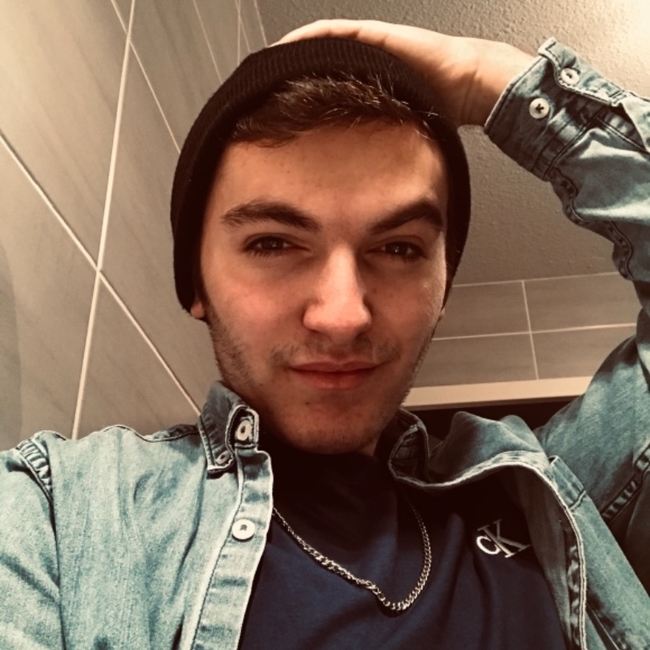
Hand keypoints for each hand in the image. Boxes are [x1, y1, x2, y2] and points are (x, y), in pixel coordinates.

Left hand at [278, 20, 534, 126]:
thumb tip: (356, 188)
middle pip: (312, 68)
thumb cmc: (440, 111)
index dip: (295, 102)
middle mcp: (360, 66)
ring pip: (316, 48)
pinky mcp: (369, 35)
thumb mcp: (396, 137)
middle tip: (256, 95)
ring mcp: (364, 47)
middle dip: (284, 80)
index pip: (319, 91)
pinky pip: (328, 33)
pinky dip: (304, 41)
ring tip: (262, 73)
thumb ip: (374, 150)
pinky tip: (283, 50)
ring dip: (289, 59)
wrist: (468, 83)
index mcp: (364, 90)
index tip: (271, 117)